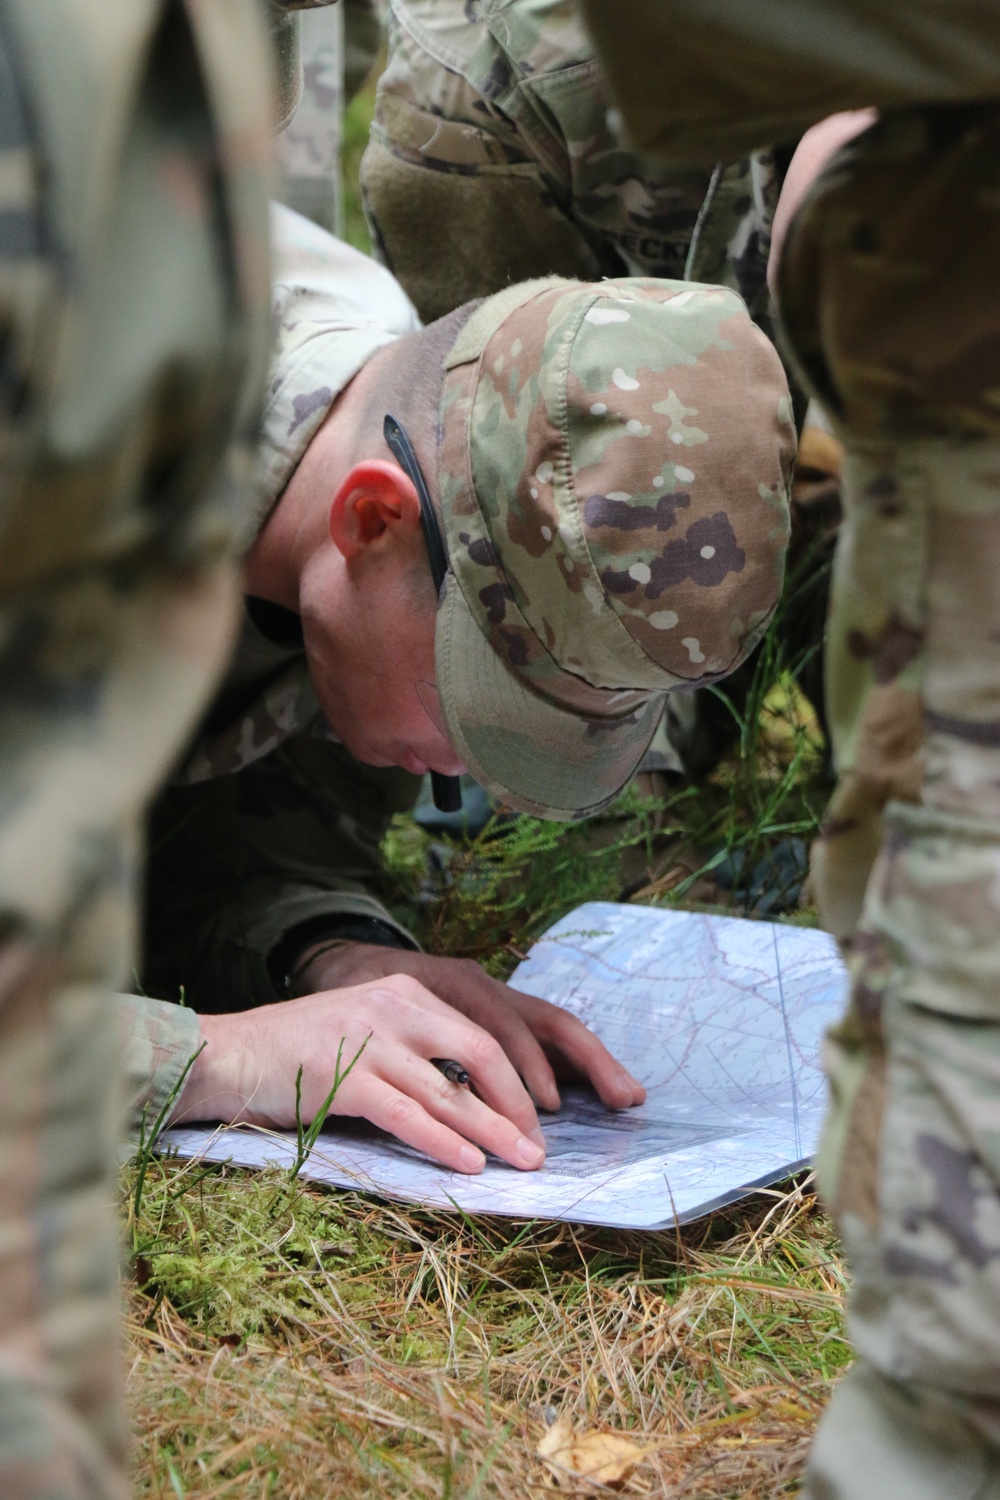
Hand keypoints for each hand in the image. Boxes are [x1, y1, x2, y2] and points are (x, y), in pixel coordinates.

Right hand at [170, 973, 553, 1174]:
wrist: (231, 1054)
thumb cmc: (302, 1053)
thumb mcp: (368, 1032)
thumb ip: (416, 1051)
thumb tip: (475, 1102)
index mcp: (406, 992)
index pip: (482, 1031)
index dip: (519, 1076)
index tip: (542, 1115)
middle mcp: (394, 1007)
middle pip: (480, 1053)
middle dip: (517, 1103)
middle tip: (540, 1146)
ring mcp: (369, 1041)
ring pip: (448, 1090)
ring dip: (492, 1131)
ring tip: (523, 1162)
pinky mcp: (344, 1078)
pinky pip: (407, 1114)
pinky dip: (443, 1142)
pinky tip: (469, 1165)